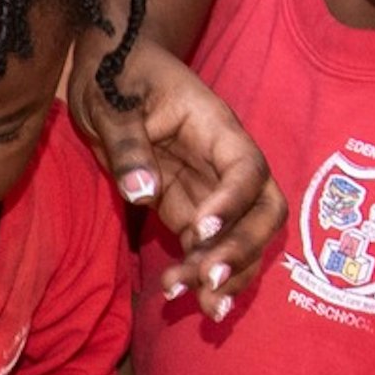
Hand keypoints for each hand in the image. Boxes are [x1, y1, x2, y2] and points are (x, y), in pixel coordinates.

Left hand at [70, 36, 274, 316]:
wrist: (111, 68)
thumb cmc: (116, 74)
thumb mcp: (112, 100)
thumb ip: (128, 145)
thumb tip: (143, 193)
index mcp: (215, 128)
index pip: (245, 169)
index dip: (233, 202)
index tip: (201, 230)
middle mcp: (223, 162)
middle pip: (263, 209)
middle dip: (243, 248)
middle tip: (209, 279)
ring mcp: (208, 187)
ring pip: (241, 235)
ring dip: (228, 271)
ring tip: (202, 306)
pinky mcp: (186, 207)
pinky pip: (207, 246)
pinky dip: (204, 273)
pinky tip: (192, 303)